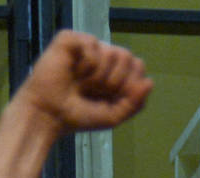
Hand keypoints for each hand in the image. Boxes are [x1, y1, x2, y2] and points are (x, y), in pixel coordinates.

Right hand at [20, 31, 152, 134]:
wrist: (49, 116)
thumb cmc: (78, 115)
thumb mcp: (113, 116)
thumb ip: (135, 102)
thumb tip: (149, 82)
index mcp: (114, 71)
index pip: (138, 66)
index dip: (130, 84)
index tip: (112, 98)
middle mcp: (102, 55)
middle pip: (127, 57)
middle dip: (114, 82)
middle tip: (93, 91)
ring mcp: (86, 47)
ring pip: (112, 52)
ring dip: (98, 76)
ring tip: (81, 83)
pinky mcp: (70, 40)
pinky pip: (92, 44)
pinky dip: (86, 63)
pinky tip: (73, 72)